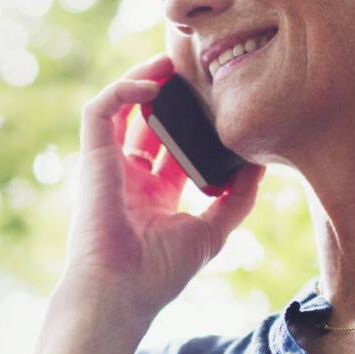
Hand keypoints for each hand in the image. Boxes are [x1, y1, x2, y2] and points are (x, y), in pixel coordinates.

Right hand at [56, 52, 263, 324]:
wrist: (120, 292)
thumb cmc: (160, 272)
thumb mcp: (212, 230)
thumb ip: (237, 197)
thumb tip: (261, 161)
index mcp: (155, 194)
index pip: (173, 145)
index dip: (192, 120)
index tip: (218, 99)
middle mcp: (130, 176)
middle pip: (148, 120)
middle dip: (170, 93)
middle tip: (196, 70)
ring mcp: (109, 165)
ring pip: (121, 106)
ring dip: (144, 79)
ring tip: (172, 60)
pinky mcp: (93, 157)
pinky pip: (100, 110)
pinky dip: (122, 90)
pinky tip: (152, 84)